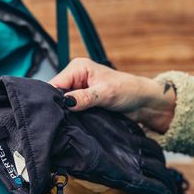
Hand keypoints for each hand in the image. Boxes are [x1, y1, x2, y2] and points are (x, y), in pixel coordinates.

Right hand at [49, 58, 176, 133]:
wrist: (143, 102)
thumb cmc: (128, 91)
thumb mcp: (106, 94)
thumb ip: (85, 97)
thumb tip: (66, 102)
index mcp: (78, 67)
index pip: (54, 83)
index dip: (51, 99)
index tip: (50, 114)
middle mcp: (76, 77)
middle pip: (56, 94)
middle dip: (57, 107)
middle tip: (57, 123)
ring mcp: (79, 90)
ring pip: (62, 103)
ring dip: (64, 114)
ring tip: (64, 125)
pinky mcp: (83, 101)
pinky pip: (70, 110)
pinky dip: (70, 117)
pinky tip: (70, 125)